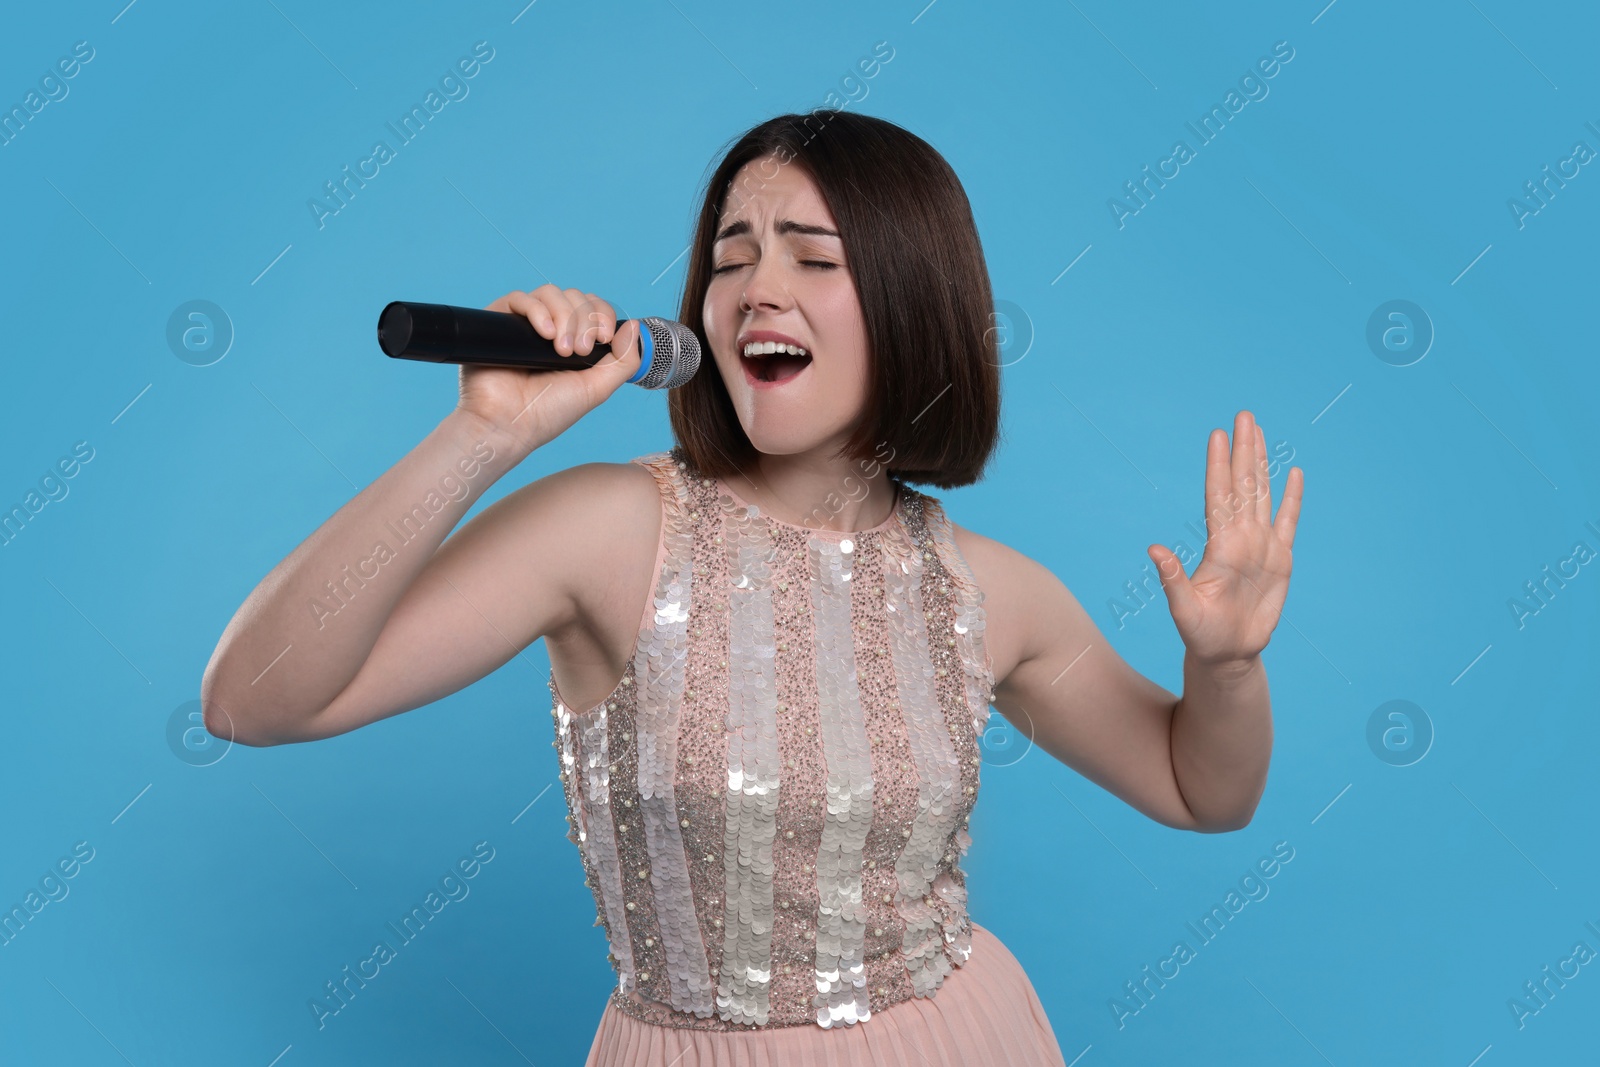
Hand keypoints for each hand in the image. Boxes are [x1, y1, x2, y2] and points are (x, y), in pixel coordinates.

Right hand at [455, 285, 642, 454]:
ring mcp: (525, 323)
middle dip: (585, 320)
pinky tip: (544, 334)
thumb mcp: (597, 388)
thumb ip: (623, 360)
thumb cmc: (548, 412)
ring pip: (552, 293)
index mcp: (574, 342)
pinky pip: (520, 298)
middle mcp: (550, 328)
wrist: (508, 424)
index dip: (603, 314)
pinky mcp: (499, 320)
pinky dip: (538, 311)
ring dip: (564, 317)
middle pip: (576, 297)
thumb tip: (634, 325)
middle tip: (579, 352)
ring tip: (560, 349)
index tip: (604, 337)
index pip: (594, 308)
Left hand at [1148, 410, 1303, 668]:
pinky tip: (1294, 473)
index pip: (1219, 495)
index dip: (1219, 464)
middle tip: (1243, 414)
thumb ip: (1171, 579)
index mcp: (1219, 545)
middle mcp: (1239, 538)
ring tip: (1259, 431)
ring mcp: (1260, 545)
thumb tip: (1153, 549)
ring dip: (1262, 463)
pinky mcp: (1280, 559)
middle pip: (1242, 484)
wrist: (1228, 653)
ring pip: (1262, 494)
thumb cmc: (1201, 634)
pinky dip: (1292, 498)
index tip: (1217, 434)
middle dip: (1243, 449)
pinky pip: (1288, 522)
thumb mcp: (1184, 609)